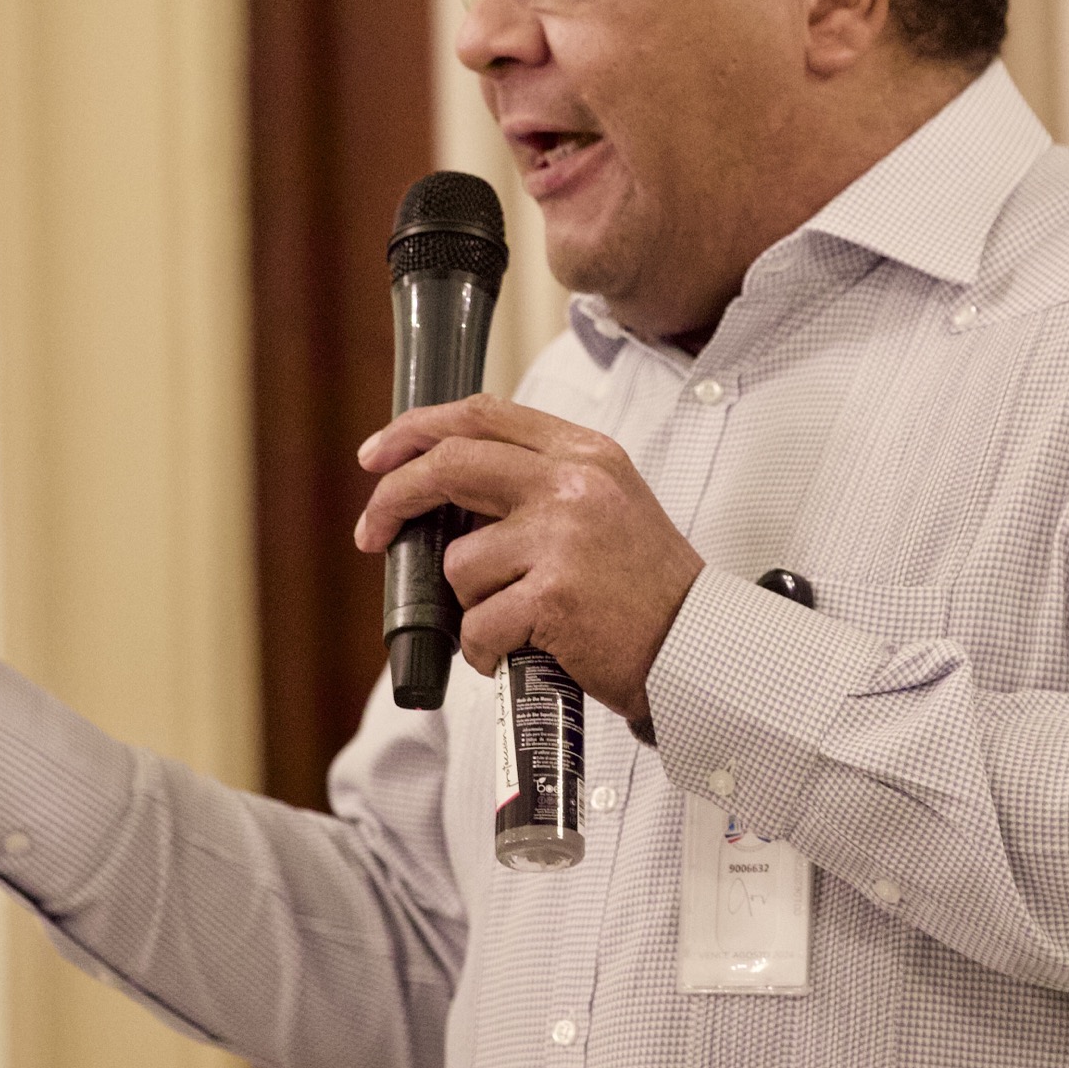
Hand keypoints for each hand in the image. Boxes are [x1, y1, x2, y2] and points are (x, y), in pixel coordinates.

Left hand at [353, 394, 703, 722]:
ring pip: (460, 563)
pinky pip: (476, 625)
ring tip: (519, 621)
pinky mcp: (552, 597)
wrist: (697, 648)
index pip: (482, 415)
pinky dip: (485, 650)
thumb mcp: (607, 504)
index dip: (416, 430)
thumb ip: (538, 483)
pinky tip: (522, 651)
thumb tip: (445, 492)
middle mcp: (573, 484)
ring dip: (472, 604)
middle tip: (372, 532)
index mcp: (584, 454)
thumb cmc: (645, 589)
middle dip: (394, 498)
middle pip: (450, 464)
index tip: (378, 454)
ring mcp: (561, 538)